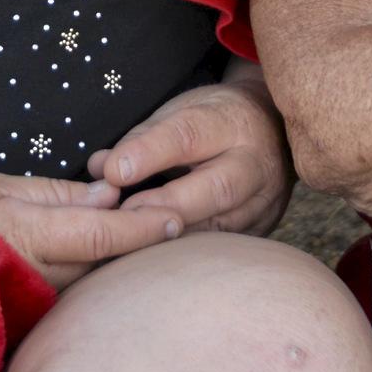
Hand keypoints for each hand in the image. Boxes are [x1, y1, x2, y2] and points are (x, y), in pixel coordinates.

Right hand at [0, 172, 180, 290]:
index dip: (143, 227)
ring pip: (90, 285)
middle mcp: (32, 274)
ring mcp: (26, 302)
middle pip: (105, 264)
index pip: (102, 234)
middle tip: (176, 224)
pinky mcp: (21, 319)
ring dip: (121, 267)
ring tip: (151, 243)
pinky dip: (93, 284)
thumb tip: (110, 197)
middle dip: (142, 247)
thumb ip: (58, 194)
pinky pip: (68, 301)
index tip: (175, 217)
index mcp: (27, 233)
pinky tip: (111, 274)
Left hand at [87, 73, 293, 236]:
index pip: (189, 136)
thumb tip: (100, 169)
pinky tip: (156, 261)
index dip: (149, 153)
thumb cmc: (213, 121)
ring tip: (131, 245)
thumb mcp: (181, 110)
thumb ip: (141, 138)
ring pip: (221, 228)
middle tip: (123, 217)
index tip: (113, 171)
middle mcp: (254, 163)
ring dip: (174, 239)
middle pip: (217, 188)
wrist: (271, 130)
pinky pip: (223, 248)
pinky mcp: (261, 230)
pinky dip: (188, 255)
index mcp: (230, 122)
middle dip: (167, 205)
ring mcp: (263, 201)